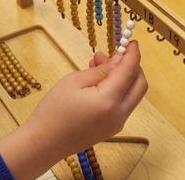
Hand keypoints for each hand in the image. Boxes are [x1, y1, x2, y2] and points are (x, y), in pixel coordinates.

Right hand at [0, 41, 146, 179]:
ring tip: (97, 64)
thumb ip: (100, 70)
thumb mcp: (74, 81)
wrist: (44, 142)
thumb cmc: (54, 110)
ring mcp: (117, 124)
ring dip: (123, 77)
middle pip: (140, 85)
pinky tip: (98, 81)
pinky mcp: (112, 128)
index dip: (133, 54)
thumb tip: (118, 60)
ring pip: (132, 94)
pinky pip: (123, 104)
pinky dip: (117, 89)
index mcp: (110, 101)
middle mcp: (119, 114)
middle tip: (113, 53)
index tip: (131, 41)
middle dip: (132, 66)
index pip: (130, 71)